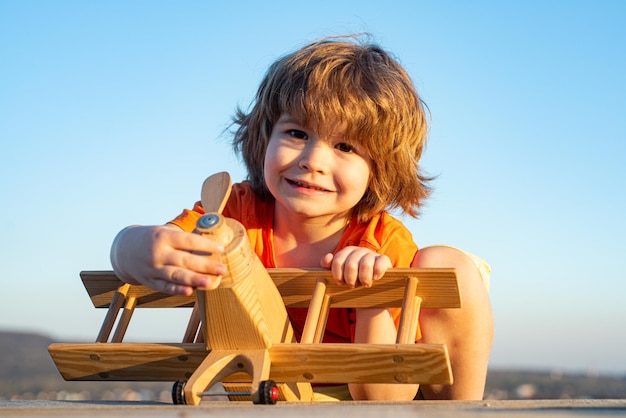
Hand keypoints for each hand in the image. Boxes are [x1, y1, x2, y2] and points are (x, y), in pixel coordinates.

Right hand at [111, 224, 225, 295]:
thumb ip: (184, 238)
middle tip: (222, 269)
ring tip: (209, 282)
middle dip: (205, 265)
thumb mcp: (165, 231)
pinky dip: (177, 289)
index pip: (188, 240)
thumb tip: (212, 242)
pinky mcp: (149, 281)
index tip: (221, 248)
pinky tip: (190, 291)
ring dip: (193, 279)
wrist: (124, 249)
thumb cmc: (153, 239)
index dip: (206, 244)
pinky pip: (165, 286)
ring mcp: (153, 268)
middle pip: (184, 259)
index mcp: (164, 236)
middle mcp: (158, 253)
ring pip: (175, 275)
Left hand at [320, 246, 391, 287]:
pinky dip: (376, 274)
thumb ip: (328, 265)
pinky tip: (375, 278)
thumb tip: (328, 258)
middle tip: (353, 285)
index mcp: (347, 251)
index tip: (341, 283)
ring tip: (364, 284)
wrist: (372, 282)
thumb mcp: (339, 271)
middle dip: (351, 279)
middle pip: (351, 265)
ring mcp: (372, 254)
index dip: (338, 275)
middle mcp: (359, 250)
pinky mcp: (384, 259)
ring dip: (364, 279)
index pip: (338, 262)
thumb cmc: (353, 277)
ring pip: (365, 265)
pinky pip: (380, 264)